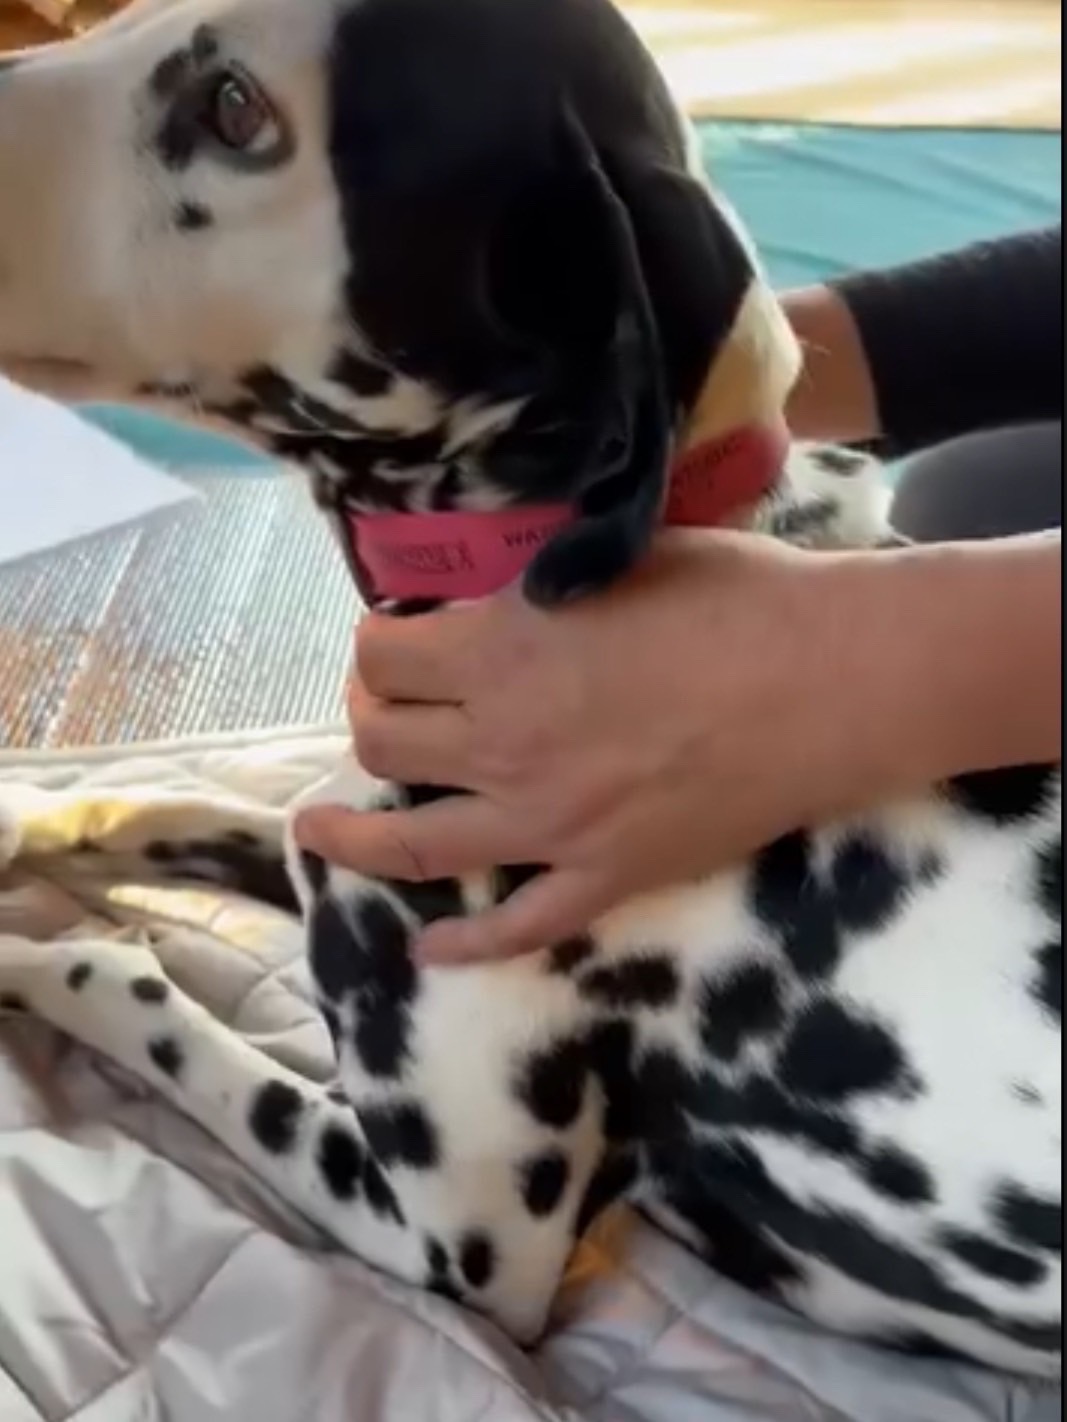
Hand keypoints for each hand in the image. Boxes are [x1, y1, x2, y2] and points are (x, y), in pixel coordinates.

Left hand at [296, 531, 906, 963]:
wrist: (832, 681)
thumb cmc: (733, 598)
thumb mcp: (612, 562)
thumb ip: (532, 590)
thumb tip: (485, 603)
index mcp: (500, 651)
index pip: (382, 655)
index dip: (377, 645)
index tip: (396, 642)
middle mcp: (502, 743)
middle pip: (382, 740)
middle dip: (370, 718)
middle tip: (387, 708)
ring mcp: (548, 824)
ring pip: (414, 841)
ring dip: (352, 836)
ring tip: (315, 830)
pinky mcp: (604, 877)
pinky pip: (518, 926)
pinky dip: (465, 942)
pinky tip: (427, 948)